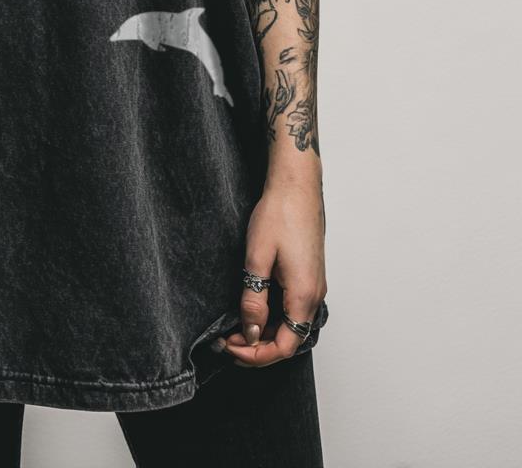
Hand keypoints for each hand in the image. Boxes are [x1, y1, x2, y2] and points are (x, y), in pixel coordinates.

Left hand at [220, 176, 325, 367]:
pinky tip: (253, 309)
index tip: (230, 347)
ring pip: (291, 325)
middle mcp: (315, 295)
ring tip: (235, 327)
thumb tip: (251, 332)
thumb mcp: (257, 258)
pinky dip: (273, 317)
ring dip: (265, 332)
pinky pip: (293, 309)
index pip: (284, 346)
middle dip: (257, 347)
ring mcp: (314, 285)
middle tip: (226, 340)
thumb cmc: (279, 214)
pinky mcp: (309, 276)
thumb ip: (254, 299)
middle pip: (289, 340)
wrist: (296, 186)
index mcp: (304, 295)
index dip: (256, 355)